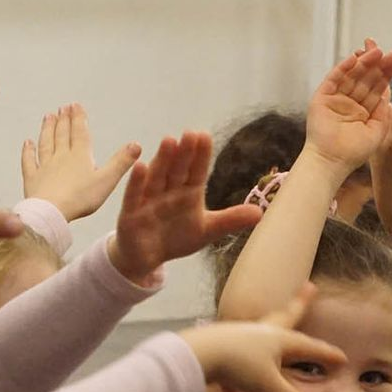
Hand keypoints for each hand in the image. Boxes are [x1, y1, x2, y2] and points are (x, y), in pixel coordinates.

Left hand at [20, 103, 140, 221]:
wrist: (52, 212)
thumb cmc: (80, 199)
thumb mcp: (107, 180)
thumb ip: (121, 162)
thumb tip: (137, 145)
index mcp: (80, 156)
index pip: (79, 132)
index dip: (78, 117)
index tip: (75, 105)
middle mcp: (61, 157)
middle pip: (62, 134)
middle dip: (63, 119)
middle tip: (62, 107)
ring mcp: (44, 167)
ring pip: (46, 143)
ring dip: (47, 129)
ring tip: (48, 117)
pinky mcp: (32, 180)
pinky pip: (29, 161)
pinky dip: (28, 151)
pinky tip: (27, 143)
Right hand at [108, 132, 260, 283]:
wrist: (146, 258)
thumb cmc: (176, 238)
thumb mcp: (206, 231)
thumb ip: (230, 220)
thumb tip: (260, 213)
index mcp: (188, 193)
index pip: (197, 172)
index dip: (201, 156)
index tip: (205, 137)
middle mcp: (169, 191)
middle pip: (178, 170)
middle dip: (184, 153)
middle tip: (190, 133)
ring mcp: (149, 200)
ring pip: (158, 177)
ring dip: (162, 160)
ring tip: (169, 141)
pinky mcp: (131, 212)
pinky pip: (134, 196)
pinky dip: (138, 182)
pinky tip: (141, 166)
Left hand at [181, 285, 345, 391]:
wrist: (196, 355)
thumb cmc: (236, 364)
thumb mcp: (268, 386)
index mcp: (278, 338)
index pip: (309, 346)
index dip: (326, 354)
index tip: (342, 358)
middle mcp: (260, 334)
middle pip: (286, 317)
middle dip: (299, 305)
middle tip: (310, 287)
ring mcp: (239, 341)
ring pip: (260, 349)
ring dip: (271, 359)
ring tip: (280, 363)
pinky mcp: (221, 356)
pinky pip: (235, 380)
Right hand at [305, 40, 391, 172]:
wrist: (332, 164)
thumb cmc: (354, 154)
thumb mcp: (380, 132)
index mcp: (365, 111)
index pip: (376, 87)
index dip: (385, 74)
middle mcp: (350, 104)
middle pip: (364, 79)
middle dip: (376, 65)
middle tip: (387, 53)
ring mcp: (335, 100)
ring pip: (350, 76)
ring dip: (362, 63)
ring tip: (374, 51)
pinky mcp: (321, 100)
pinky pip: (333, 80)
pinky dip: (342, 68)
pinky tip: (354, 59)